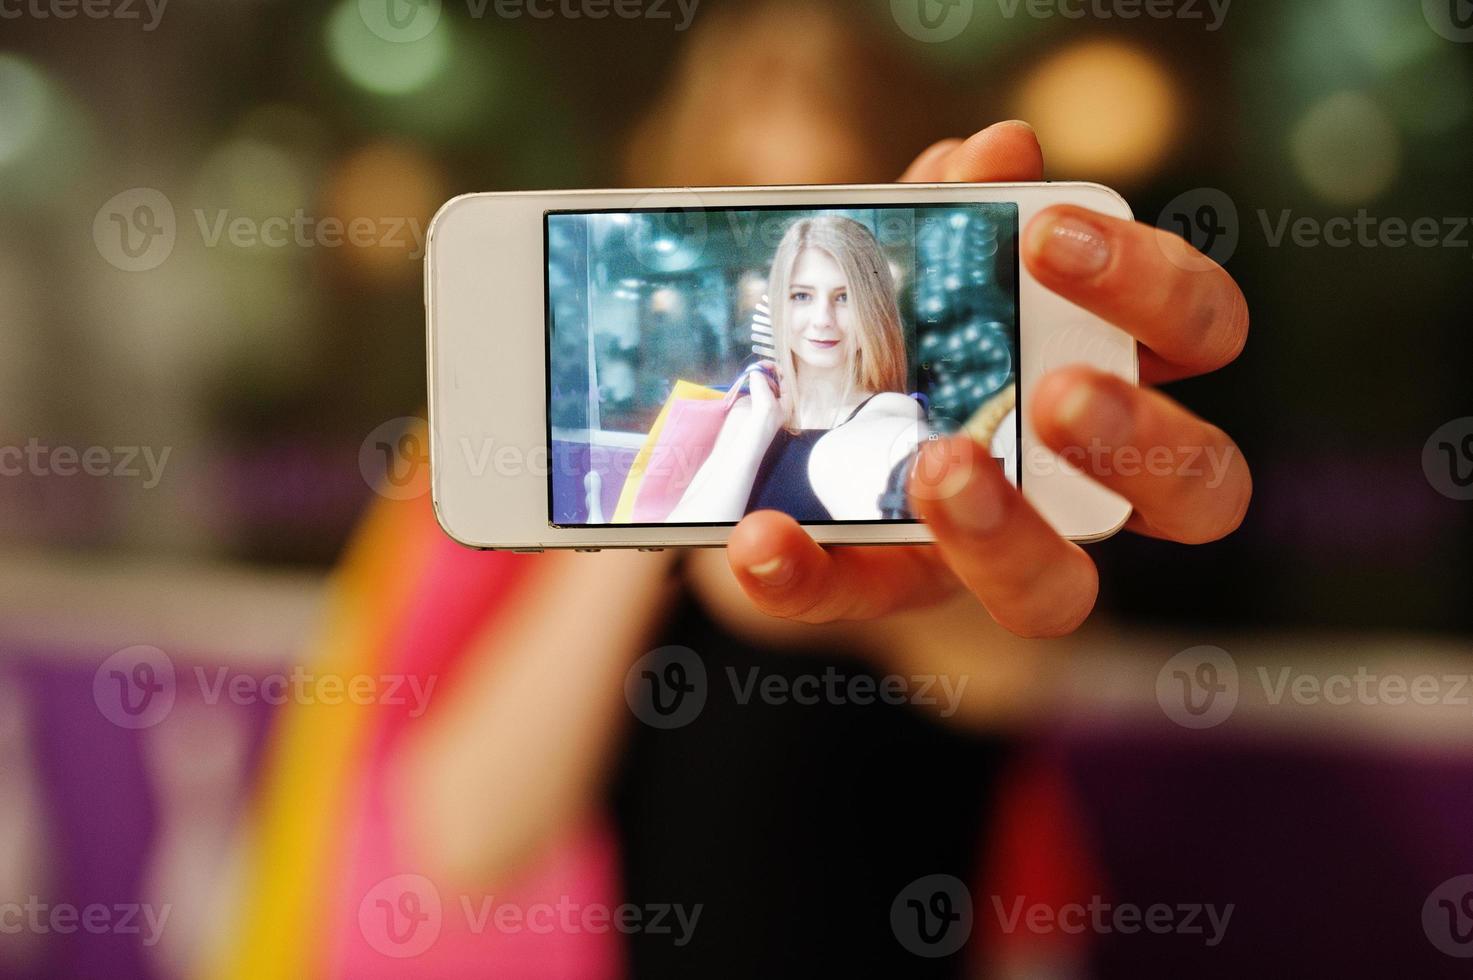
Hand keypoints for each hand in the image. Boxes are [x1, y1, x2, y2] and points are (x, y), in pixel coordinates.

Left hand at [724, 121, 1250, 637]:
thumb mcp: (916, 261)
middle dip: (1141, 441)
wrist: (789, 423)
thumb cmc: (899, 327)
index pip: (1202, 332)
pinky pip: (862, 598)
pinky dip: (807, 573)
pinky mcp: (892, 591)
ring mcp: (996, 554)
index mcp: (1113, 371)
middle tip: (1058, 394)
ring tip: (940, 467)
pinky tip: (760, 534)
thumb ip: (955, 211)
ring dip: (1008, 535)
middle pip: (1202, 489)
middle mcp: (1083, 483)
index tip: (1047, 235)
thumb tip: (999, 148)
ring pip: (1060, 592)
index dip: (1155, 289)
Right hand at [739, 359, 783, 445]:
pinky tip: (744, 380)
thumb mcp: (766, 401)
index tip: (764, 364)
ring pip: (760, 384)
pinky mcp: (748, 405)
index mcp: (785, 402)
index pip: (783, 380)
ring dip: (755, 376)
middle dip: (764, 372)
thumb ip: (761, 383)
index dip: (775, 370)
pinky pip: (749, 389)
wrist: (746, 440)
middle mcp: (774, 401)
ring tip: (749, 372)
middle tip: (755, 367)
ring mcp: (760, 403)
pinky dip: (747, 383)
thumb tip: (755, 372)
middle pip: (771, 380)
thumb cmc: (762, 423)